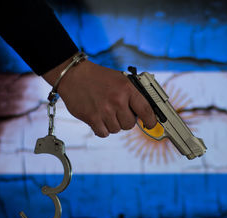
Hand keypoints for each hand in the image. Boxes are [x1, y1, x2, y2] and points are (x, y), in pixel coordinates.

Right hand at [42, 56, 156, 137]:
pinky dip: (102, 129)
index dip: (151, 121)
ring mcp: (104, 110)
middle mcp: (117, 100)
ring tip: (106, 111)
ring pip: (117, 129)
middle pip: (130, 125)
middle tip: (118, 111)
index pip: (146, 110)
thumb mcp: (121, 79)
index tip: (150, 125)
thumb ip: (134, 94)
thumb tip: (147, 113)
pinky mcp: (92, 118)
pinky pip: (104, 133)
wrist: (74, 75)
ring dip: (113, 124)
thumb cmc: (100, 78)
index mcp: (128, 88)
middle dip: (126, 120)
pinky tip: (99, 118)